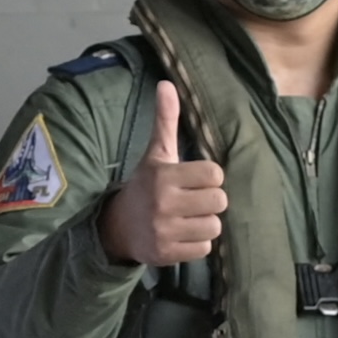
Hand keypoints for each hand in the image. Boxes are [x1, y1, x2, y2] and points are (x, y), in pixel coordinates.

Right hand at [97, 80, 224, 268]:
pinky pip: (204, 249)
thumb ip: (166, 120)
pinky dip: (197, 244)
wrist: (118, 226)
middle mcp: (164, 203)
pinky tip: (182, 235)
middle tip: (192, 201)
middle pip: (219, 202)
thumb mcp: (156, 153)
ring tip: (188, 219)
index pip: (215, 175)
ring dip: (205, 223)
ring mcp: (164, 231)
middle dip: (209, 202)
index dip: (209, 178)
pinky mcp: (166, 254)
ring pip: (214, 227)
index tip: (195, 180)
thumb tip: (167, 83)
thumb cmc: (146, 185)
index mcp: (164, 175)